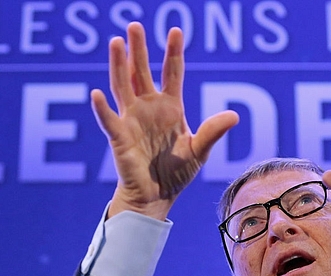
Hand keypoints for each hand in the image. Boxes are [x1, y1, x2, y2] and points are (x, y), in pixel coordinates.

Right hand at [91, 22, 238, 219]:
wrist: (158, 196)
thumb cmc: (177, 172)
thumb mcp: (199, 150)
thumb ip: (212, 132)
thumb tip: (234, 115)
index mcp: (170, 108)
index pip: (172, 73)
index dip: (173, 52)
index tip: (175, 30)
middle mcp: (149, 108)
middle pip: (142, 72)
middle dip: (139, 49)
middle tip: (134, 25)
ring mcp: (132, 120)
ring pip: (122, 86)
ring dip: (118, 65)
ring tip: (116, 42)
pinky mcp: (120, 137)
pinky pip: (109, 120)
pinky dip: (102, 109)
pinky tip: (96, 94)